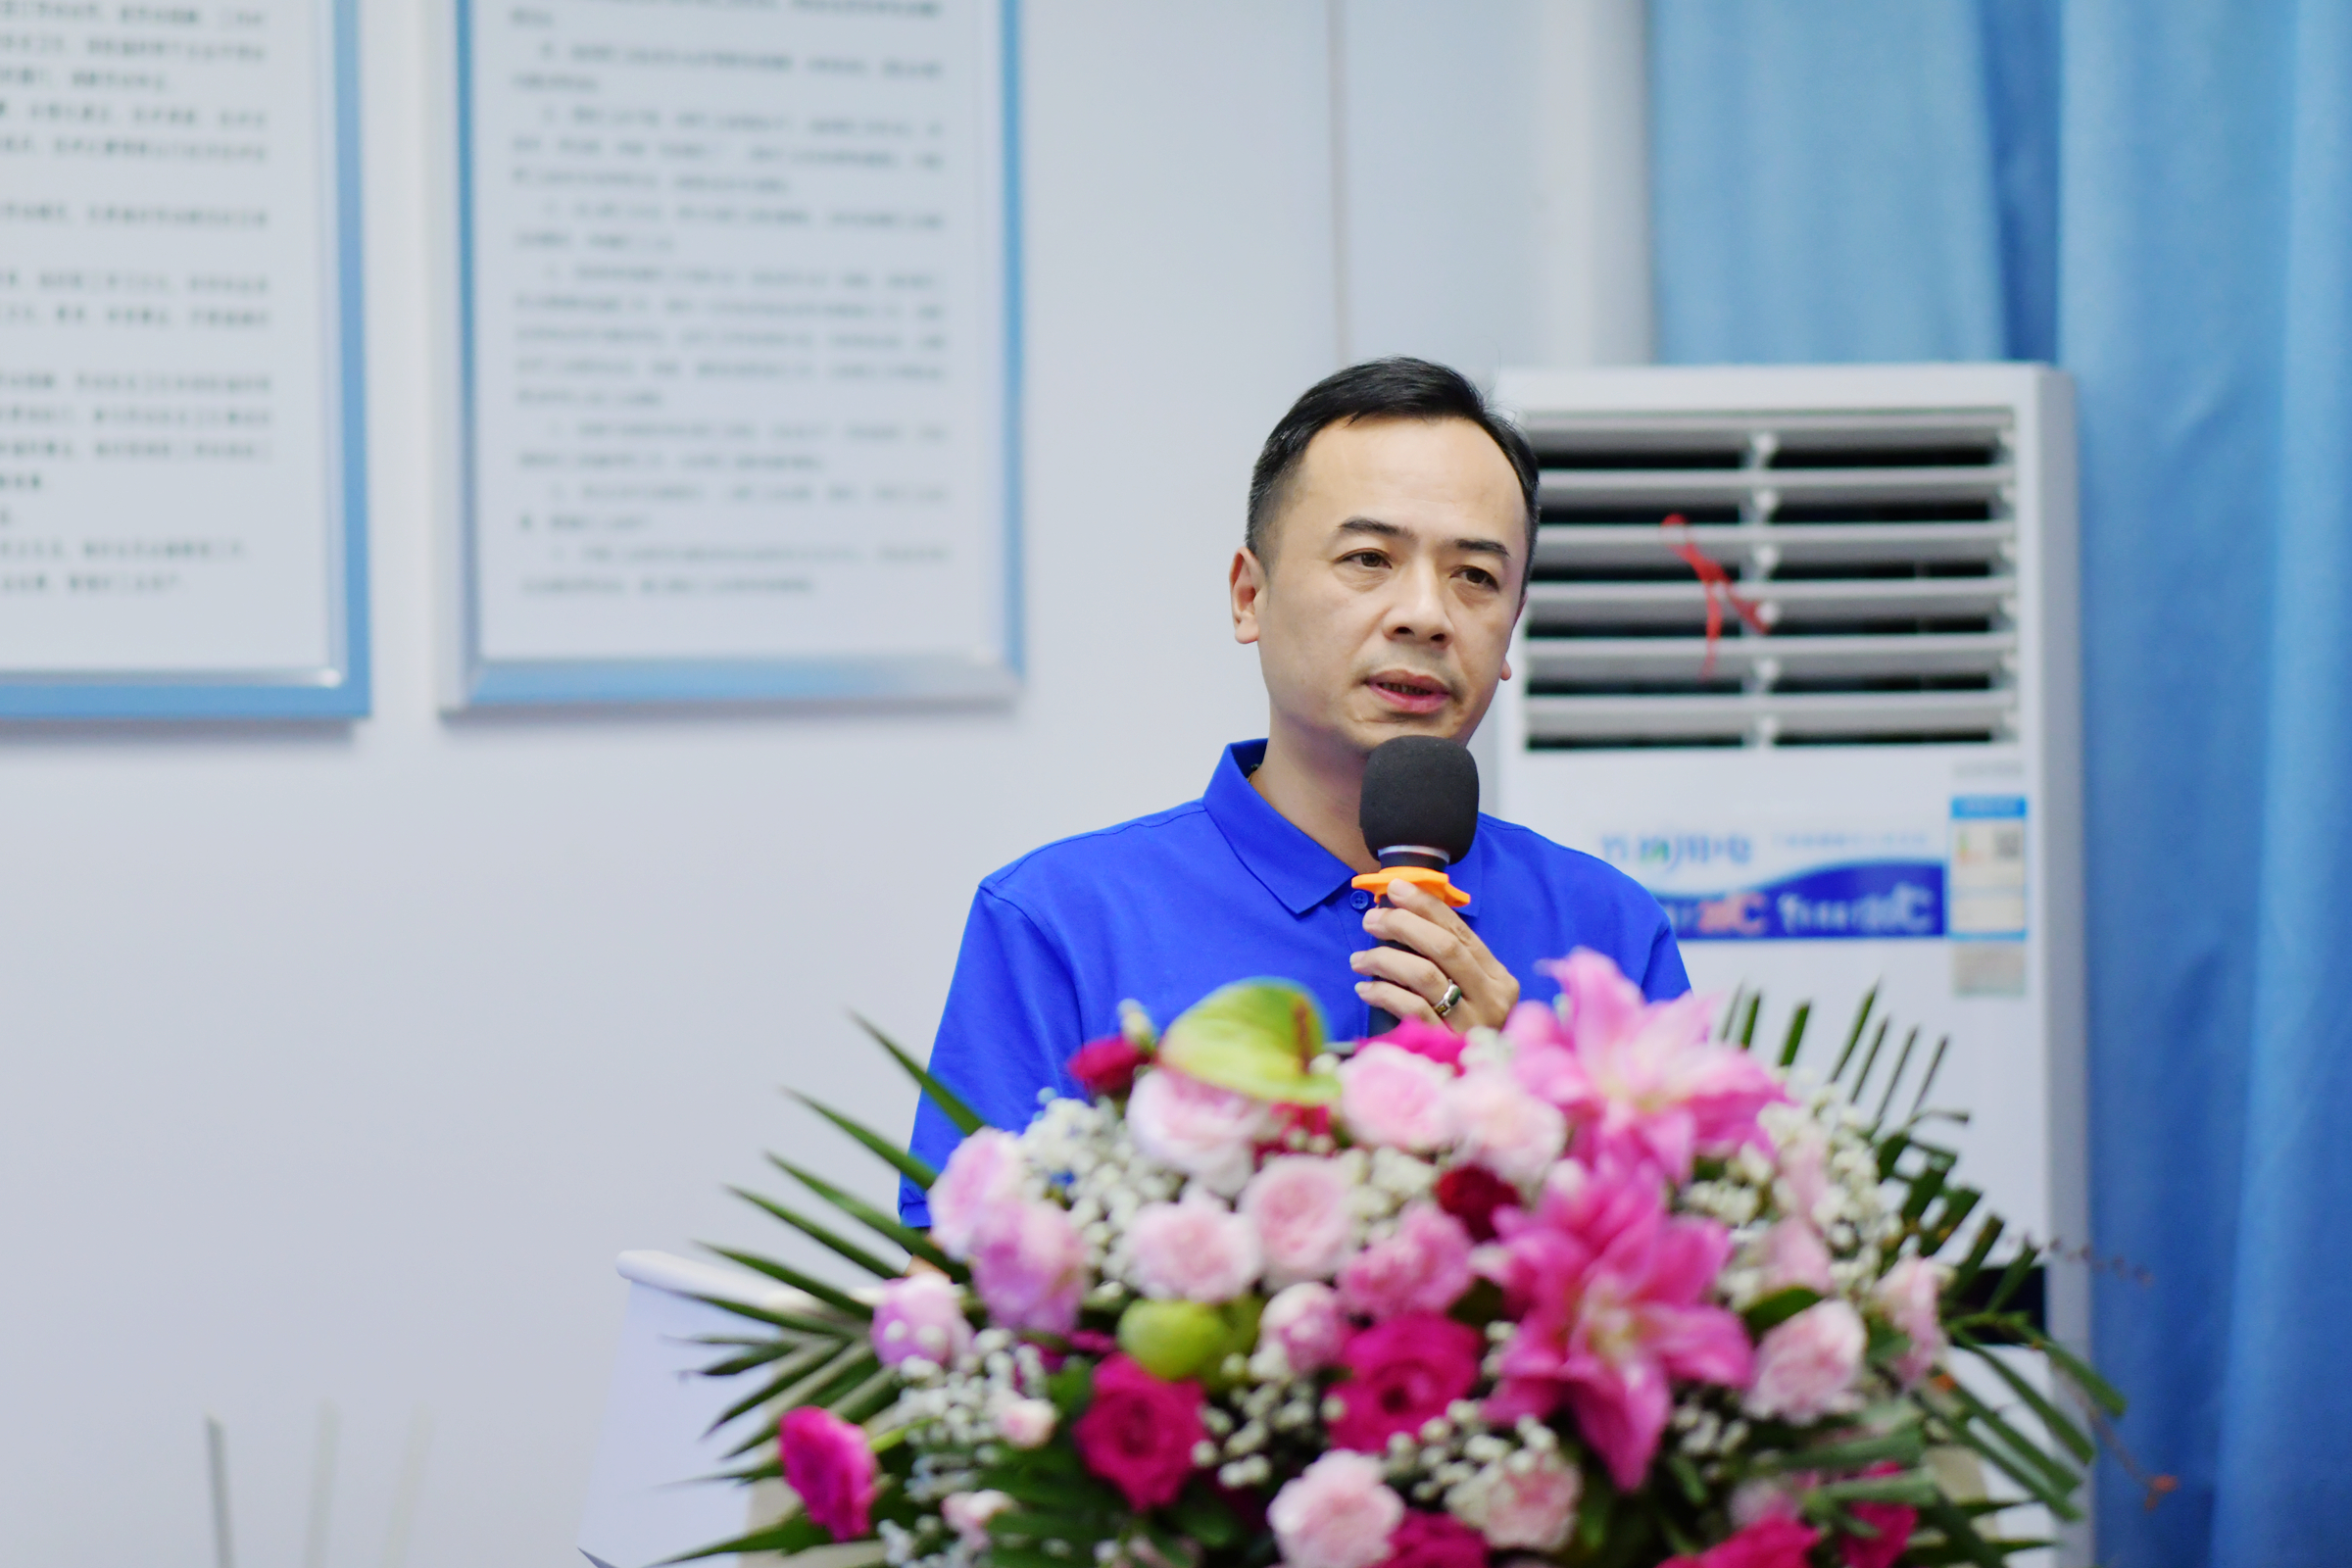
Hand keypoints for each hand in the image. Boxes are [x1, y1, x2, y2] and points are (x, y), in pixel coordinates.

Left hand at [1350, 877, 1520, 1032]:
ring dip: (1385, 959)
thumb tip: (1403, 914)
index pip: (1461, 932)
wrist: (1480, 1089)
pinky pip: (1410, 1009)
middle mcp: (1491, 1000)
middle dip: (1403, 925)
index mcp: (1500, 980)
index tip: (1395, 888)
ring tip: (1359, 958)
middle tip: (1372, 920)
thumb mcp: (1472, 995)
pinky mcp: (1445, 1045)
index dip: (1426, 906)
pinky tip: (1366, 989)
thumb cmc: (1467, 1032)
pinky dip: (1383, 993)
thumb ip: (1449, 961)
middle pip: (1443, 948)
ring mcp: (1470, 1025)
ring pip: (1424, 975)